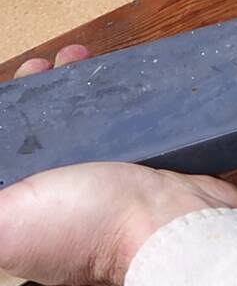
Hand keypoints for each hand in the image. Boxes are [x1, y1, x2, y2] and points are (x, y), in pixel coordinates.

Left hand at [3, 46, 236, 285]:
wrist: (171, 224)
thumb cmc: (90, 226)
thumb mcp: (6, 220)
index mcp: (22, 210)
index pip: (4, 152)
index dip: (5, 114)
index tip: (9, 86)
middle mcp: (62, 194)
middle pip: (40, 132)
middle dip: (36, 93)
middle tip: (45, 65)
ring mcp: (105, 176)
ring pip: (83, 122)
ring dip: (77, 88)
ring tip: (80, 59)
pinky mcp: (141, 163)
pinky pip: (123, 123)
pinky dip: (118, 99)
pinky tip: (119, 80)